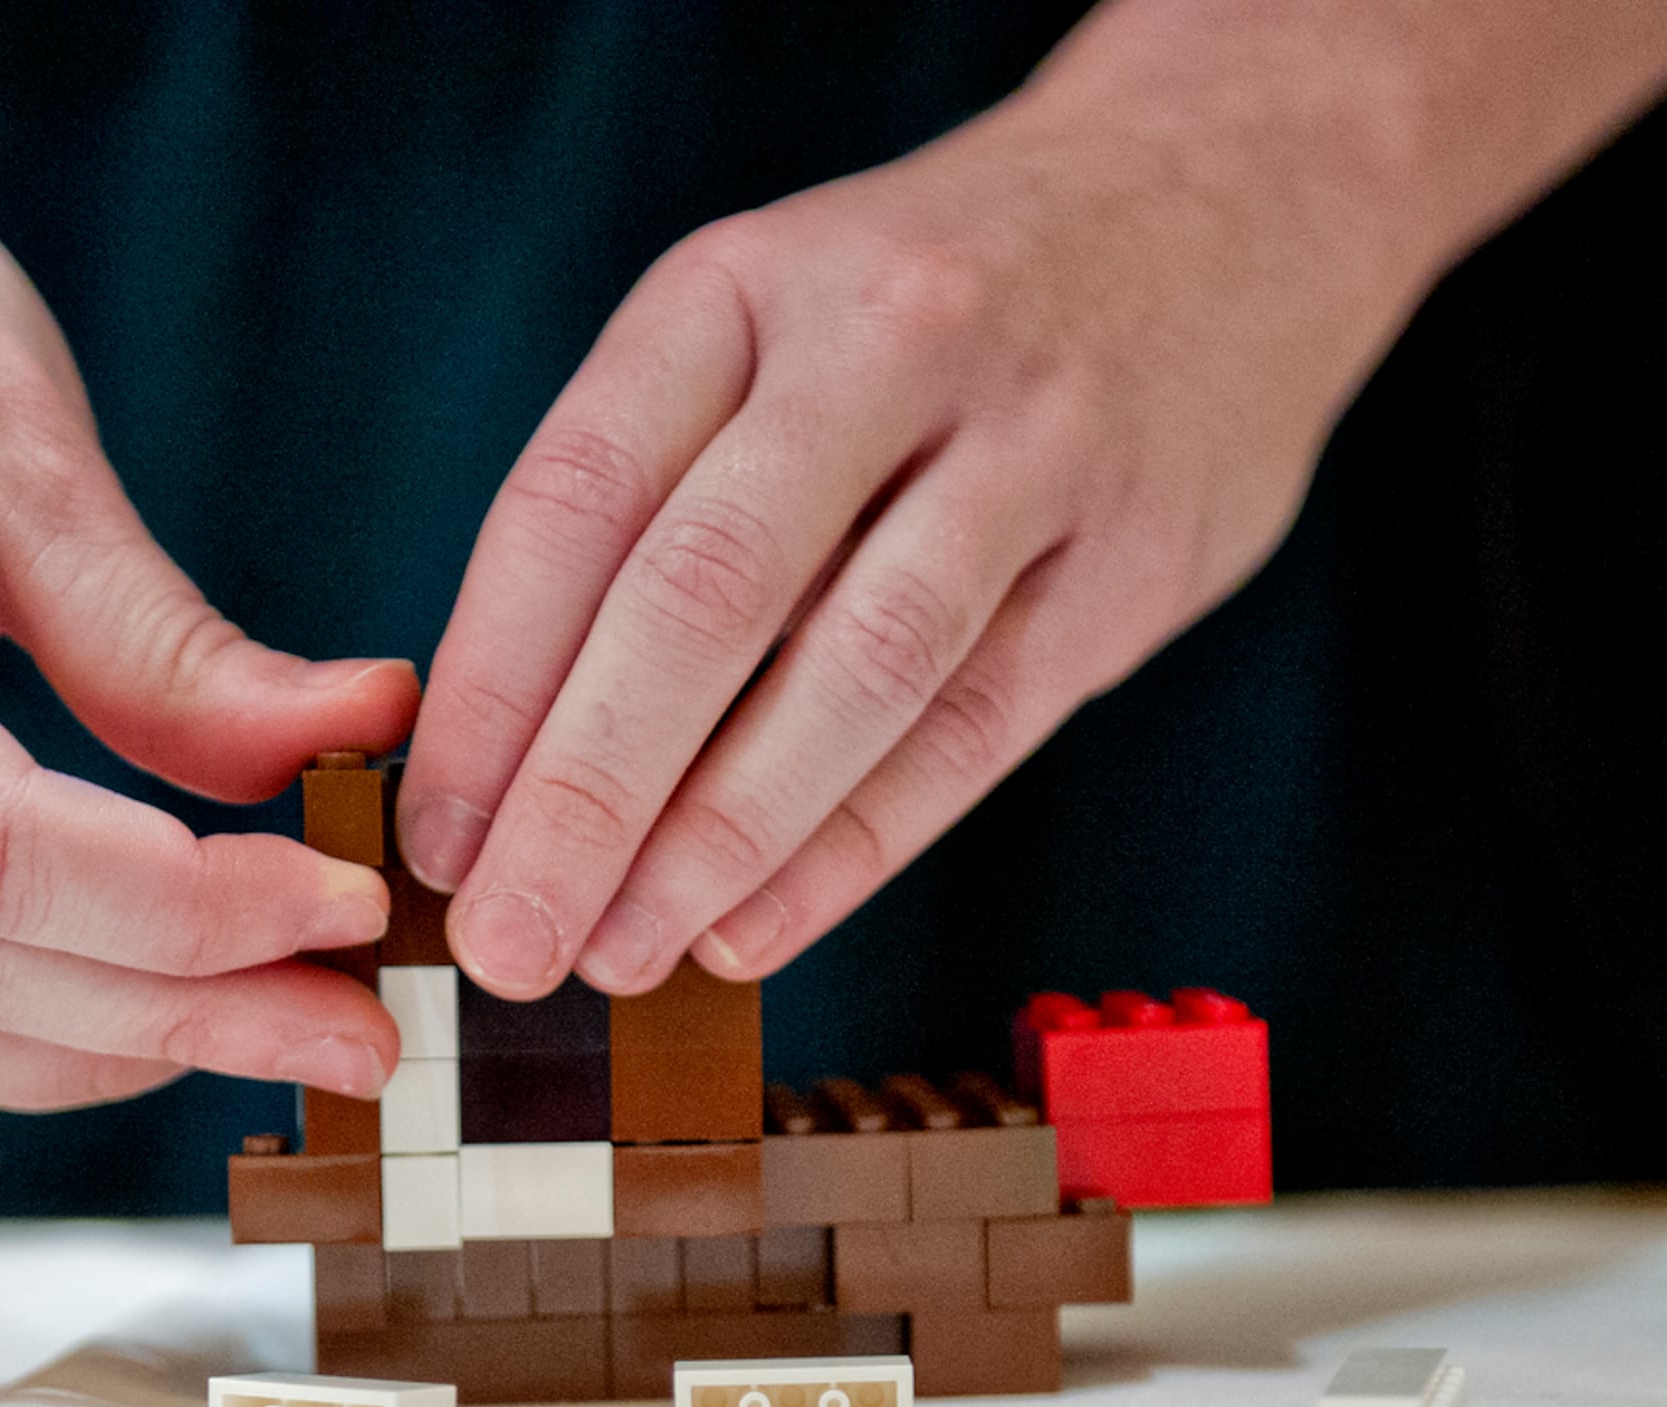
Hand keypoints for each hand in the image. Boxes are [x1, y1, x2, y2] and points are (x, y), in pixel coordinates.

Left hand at [398, 0, 1666, 999]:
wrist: (1233, 190)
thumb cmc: (938, 306)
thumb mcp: (772, 321)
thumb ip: (656, 497)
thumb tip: (508, 749)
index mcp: (746, 287)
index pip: (580, 498)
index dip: (491, 685)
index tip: (433, 833)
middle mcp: (887, 346)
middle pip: (706, 594)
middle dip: (586, 792)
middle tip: (507, 940)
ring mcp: (1031, 446)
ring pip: (857, 671)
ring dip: (721, 839)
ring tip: (621, 956)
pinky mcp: (1136, 557)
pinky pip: (977, 728)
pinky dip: (855, 847)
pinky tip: (753, 927)